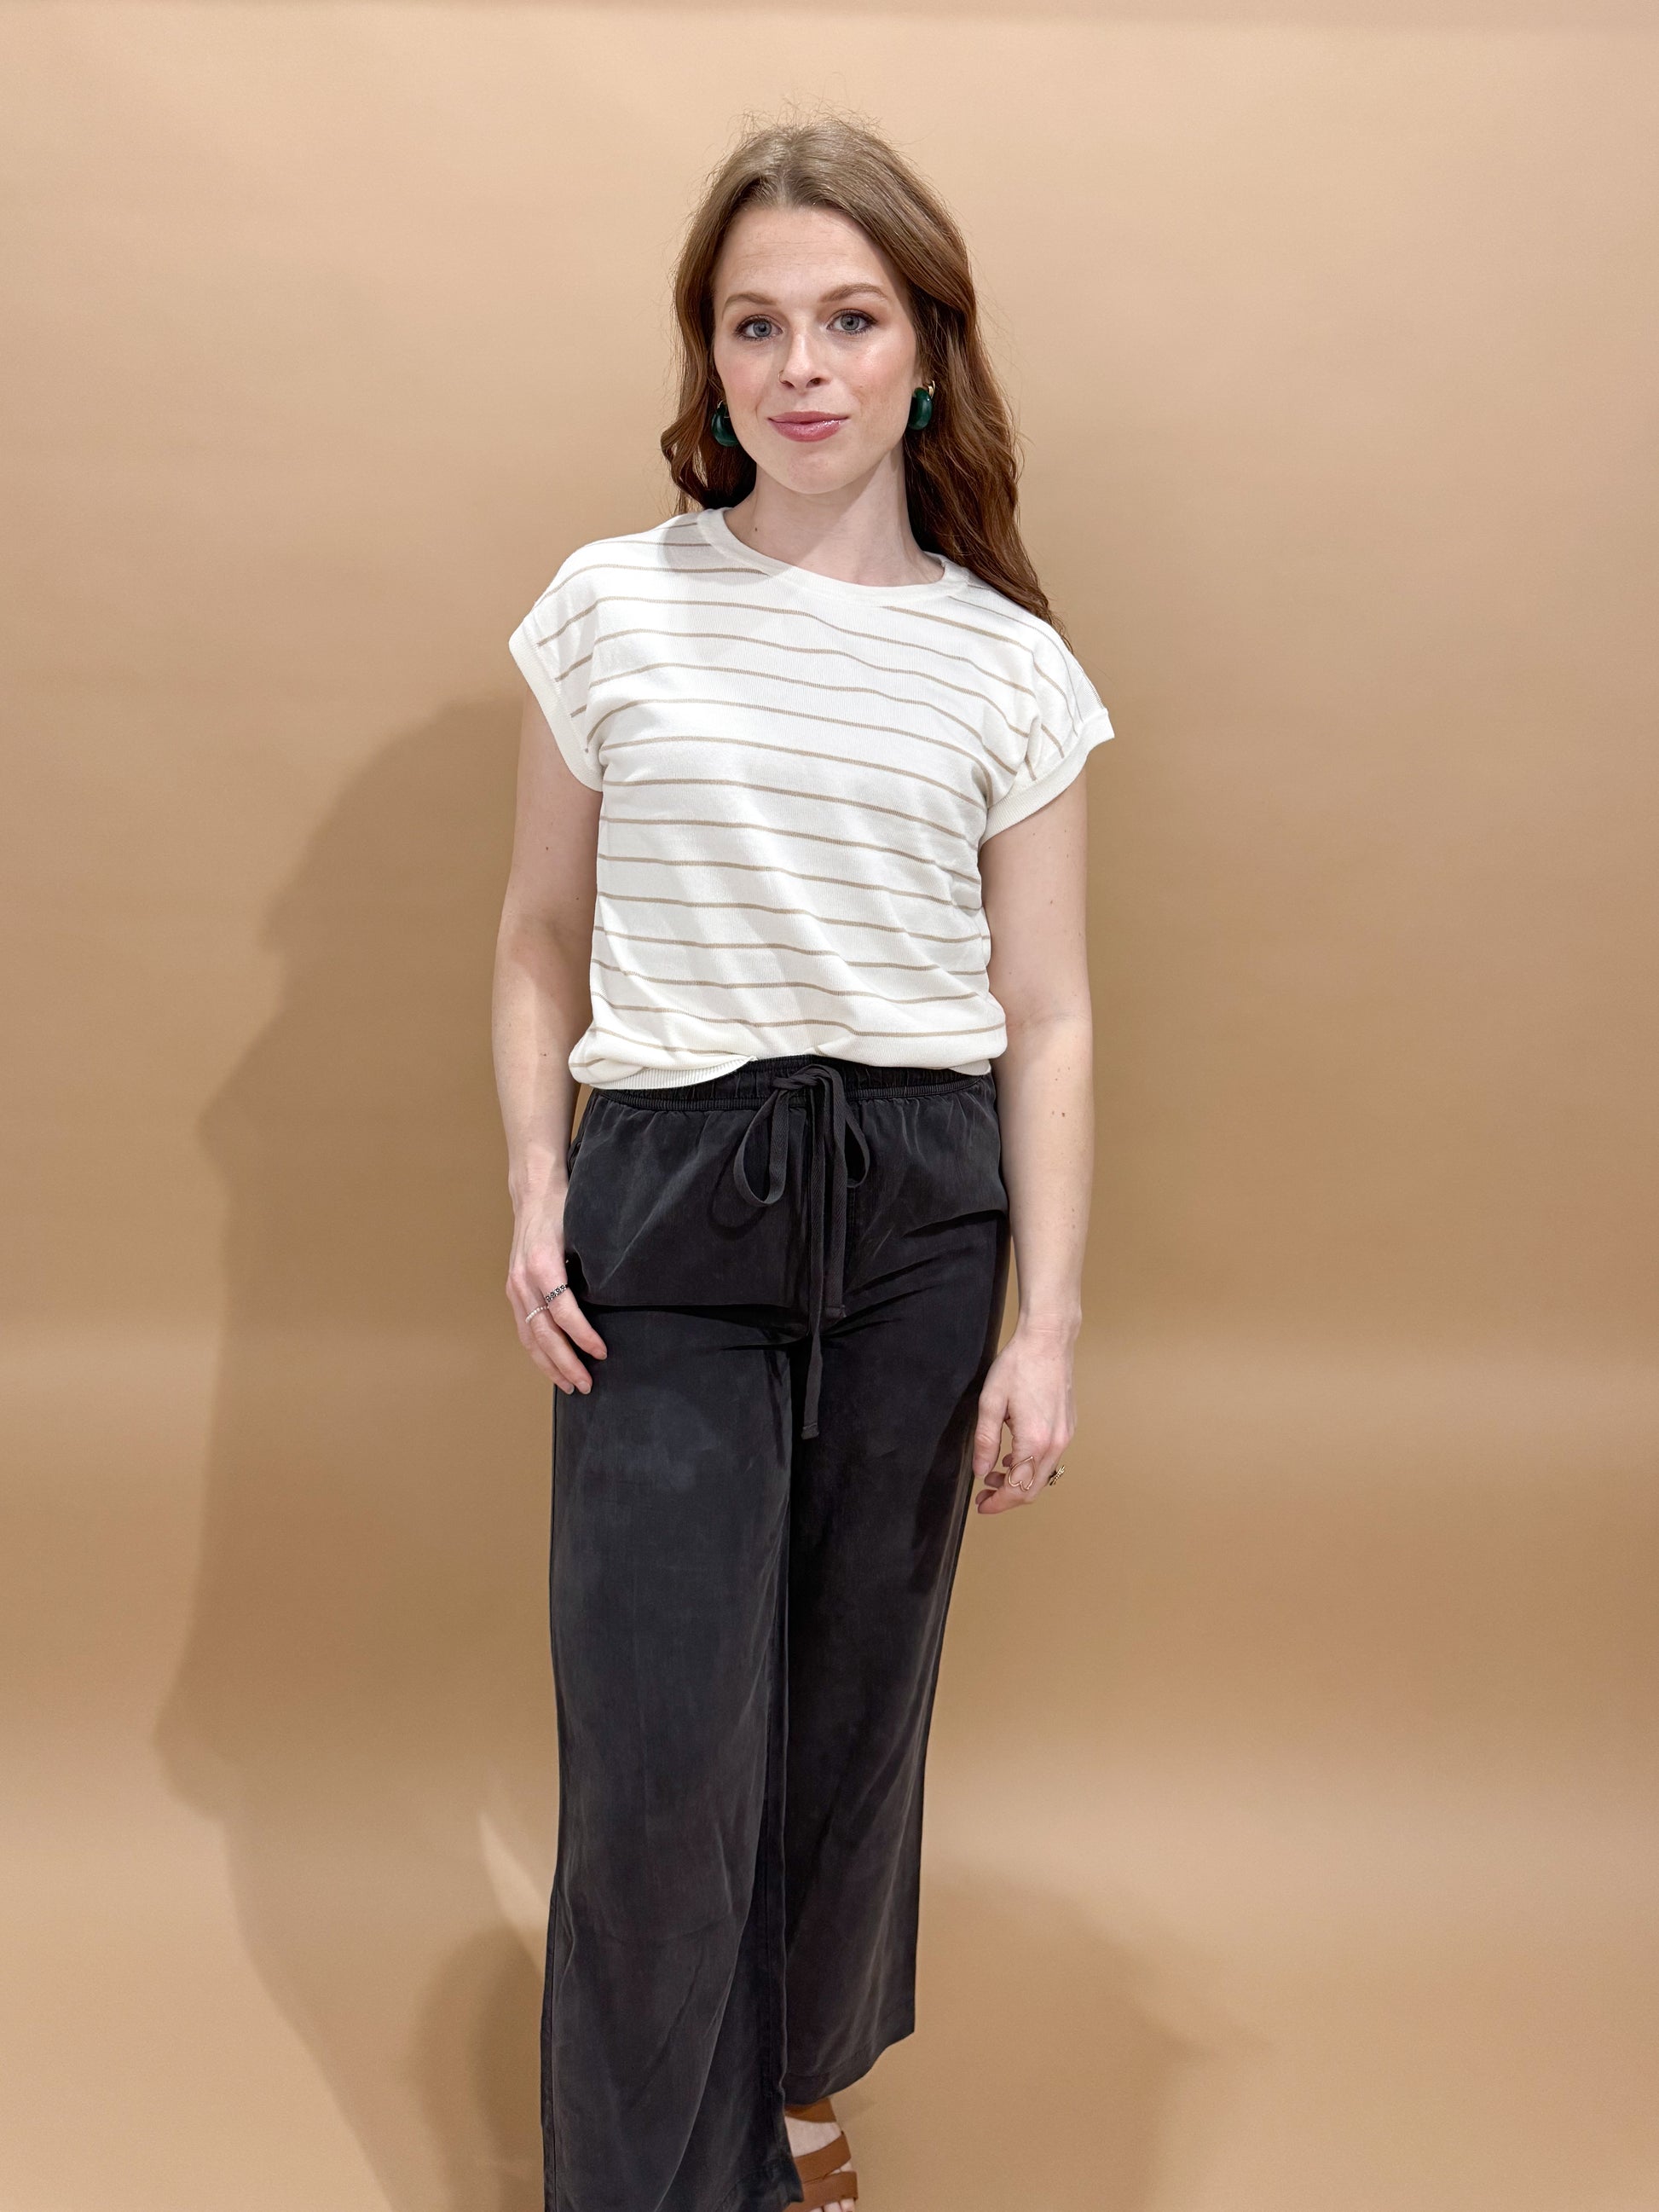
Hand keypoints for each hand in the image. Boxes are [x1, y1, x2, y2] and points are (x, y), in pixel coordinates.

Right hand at [506, 1193, 607, 1394]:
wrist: (534, 1195)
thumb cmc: (565, 1210)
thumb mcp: (583, 1231)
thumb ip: (593, 1263)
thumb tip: (621, 1296)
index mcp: (542, 1264)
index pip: (563, 1310)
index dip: (583, 1335)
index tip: (602, 1352)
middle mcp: (524, 1279)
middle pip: (543, 1331)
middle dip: (566, 1362)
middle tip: (586, 1385)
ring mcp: (515, 1286)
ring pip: (530, 1336)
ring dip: (550, 1365)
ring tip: (570, 1386)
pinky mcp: (514, 1290)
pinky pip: (524, 1328)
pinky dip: (538, 1351)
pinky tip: (552, 1366)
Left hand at [971, 1324, 1074, 1513]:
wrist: (1048, 1341)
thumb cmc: (1018, 1366)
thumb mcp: (990, 1403)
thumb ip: (985, 1440)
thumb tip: (980, 1471)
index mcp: (1034, 1440)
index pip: (1017, 1488)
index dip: (998, 1503)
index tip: (981, 1505)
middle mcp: (1055, 1443)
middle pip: (1032, 1489)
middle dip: (1007, 1496)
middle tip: (984, 1494)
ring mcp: (1065, 1436)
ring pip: (1043, 1475)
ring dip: (1018, 1480)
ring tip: (994, 1471)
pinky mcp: (1068, 1427)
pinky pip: (1050, 1458)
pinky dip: (1030, 1465)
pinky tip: (1012, 1454)